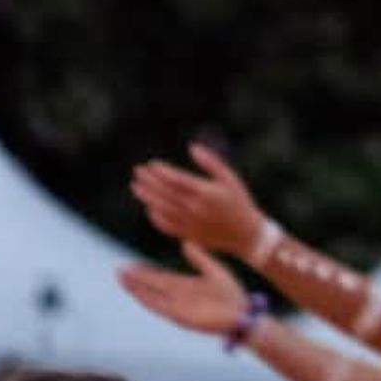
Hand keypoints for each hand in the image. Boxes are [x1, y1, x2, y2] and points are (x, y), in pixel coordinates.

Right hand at [117, 241, 254, 338]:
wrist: (241, 314)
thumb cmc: (231, 294)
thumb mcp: (214, 270)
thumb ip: (200, 258)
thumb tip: (185, 242)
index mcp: (186, 285)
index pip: (160, 277)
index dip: (145, 272)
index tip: (130, 265)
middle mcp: (178, 296)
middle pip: (151, 285)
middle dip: (135, 278)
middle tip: (118, 269)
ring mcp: (177, 306)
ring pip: (151, 296)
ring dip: (136, 288)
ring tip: (122, 279)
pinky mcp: (179, 315)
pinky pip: (160, 307)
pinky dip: (147, 300)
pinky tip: (136, 293)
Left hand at [132, 143, 270, 255]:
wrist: (245, 233)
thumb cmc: (240, 201)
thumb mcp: (230, 178)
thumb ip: (212, 162)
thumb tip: (192, 147)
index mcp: (205, 192)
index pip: (176, 179)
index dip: (161, 171)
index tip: (151, 164)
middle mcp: (194, 208)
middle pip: (164, 193)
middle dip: (148, 181)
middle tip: (137, 171)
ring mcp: (188, 223)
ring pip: (160, 208)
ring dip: (146, 197)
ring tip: (135, 186)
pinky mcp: (186, 234)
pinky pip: (164, 225)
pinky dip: (154, 216)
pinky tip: (149, 207)